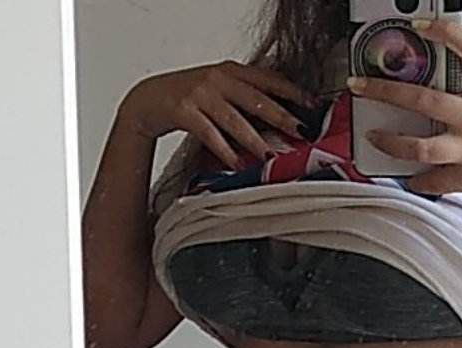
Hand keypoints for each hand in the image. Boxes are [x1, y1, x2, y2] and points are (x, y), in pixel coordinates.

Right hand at [117, 61, 314, 168]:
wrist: (149, 99)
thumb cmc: (189, 97)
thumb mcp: (219, 90)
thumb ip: (245, 98)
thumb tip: (278, 119)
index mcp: (231, 71)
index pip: (268, 79)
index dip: (292, 92)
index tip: (312, 105)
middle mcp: (218, 79)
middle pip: (256, 99)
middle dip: (281, 117)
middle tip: (300, 131)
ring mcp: (201, 94)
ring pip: (235, 120)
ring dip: (255, 140)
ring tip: (270, 155)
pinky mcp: (185, 111)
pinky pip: (210, 134)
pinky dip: (225, 150)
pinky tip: (236, 162)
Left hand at [347, 19, 461, 205]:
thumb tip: (427, 86)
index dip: (446, 32)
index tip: (418, 25)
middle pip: (424, 100)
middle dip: (384, 92)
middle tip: (359, 86)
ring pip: (419, 147)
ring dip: (389, 142)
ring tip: (373, 135)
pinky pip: (429, 179)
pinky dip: (415, 179)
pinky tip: (409, 176)